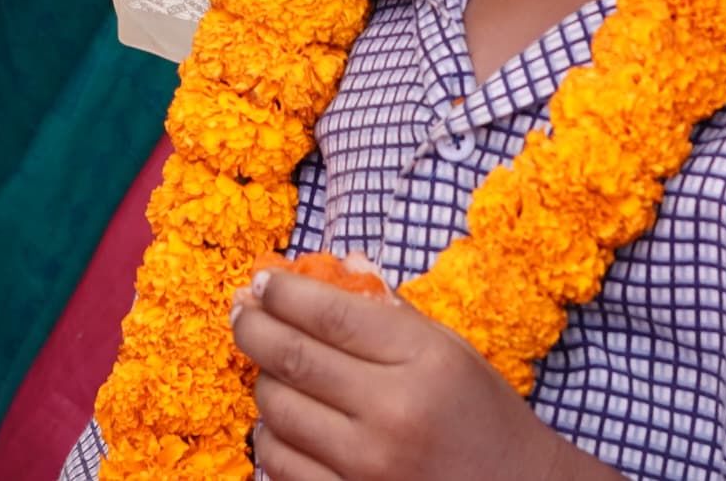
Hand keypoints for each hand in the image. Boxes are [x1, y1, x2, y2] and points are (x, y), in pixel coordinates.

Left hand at [232, 265, 600, 480]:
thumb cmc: (484, 416)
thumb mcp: (452, 350)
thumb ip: (393, 309)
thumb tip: (338, 264)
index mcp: (424, 361)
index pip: (330, 313)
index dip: (284, 293)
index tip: (263, 282)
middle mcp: (393, 412)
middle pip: (293, 359)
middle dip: (254, 328)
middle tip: (240, 311)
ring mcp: (368, 466)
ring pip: (277, 413)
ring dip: (262, 383)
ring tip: (267, 367)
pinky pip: (280, 466)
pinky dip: (270, 438)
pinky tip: (279, 422)